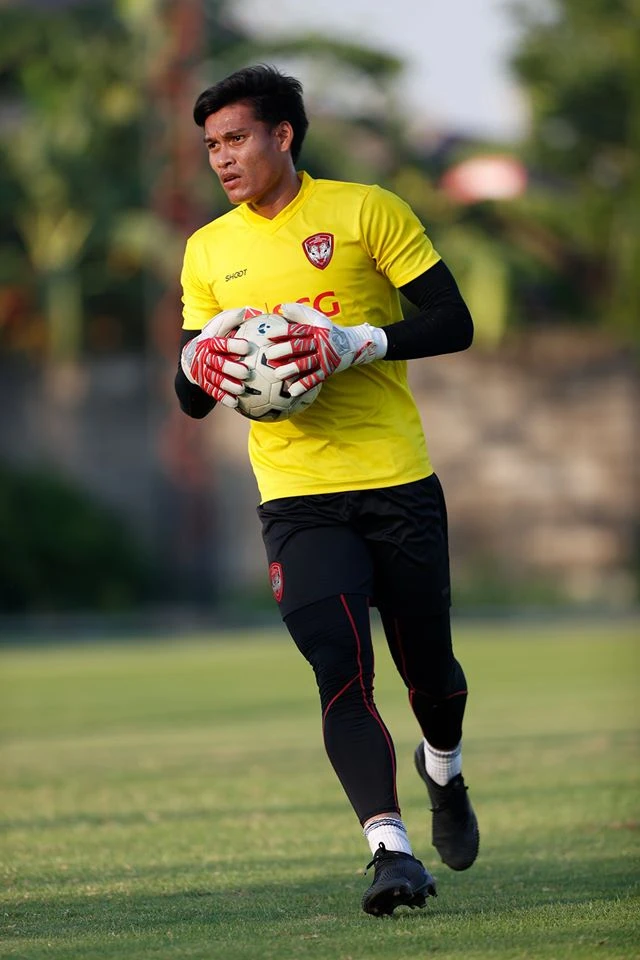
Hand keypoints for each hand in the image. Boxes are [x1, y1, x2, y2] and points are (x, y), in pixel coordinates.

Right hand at [181, 307, 252, 407]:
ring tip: (242, 389)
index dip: (233, 345)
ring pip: (216, 380)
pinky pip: (214, 393)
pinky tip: (235, 403)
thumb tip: (253, 310)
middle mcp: (205, 359)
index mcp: (209, 343)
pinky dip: (224, 398)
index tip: (247, 347)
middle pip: (218, 364)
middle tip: (247, 372)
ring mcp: (204, 373)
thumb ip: (234, 319)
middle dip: (232, 368)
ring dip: (229, 385)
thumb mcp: (219, 326)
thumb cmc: (214, 339)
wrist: (191, 358)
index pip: (220, 344)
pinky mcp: (205, 385)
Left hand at [263, 303, 386, 396]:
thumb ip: (299, 312)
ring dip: (290, 369)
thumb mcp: (317, 318)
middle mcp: (319, 343)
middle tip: (268, 355)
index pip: (295, 330)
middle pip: (298, 347)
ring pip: (305, 364)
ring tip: (277, 374)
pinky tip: (292, 391)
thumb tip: (282, 307)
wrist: (351, 345)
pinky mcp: (327, 371)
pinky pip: (314, 379)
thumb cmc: (328, 331)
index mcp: (315, 329)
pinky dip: (303, 385)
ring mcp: (323, 358)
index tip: (267, 336)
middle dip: (282, 351)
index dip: (281, 332)